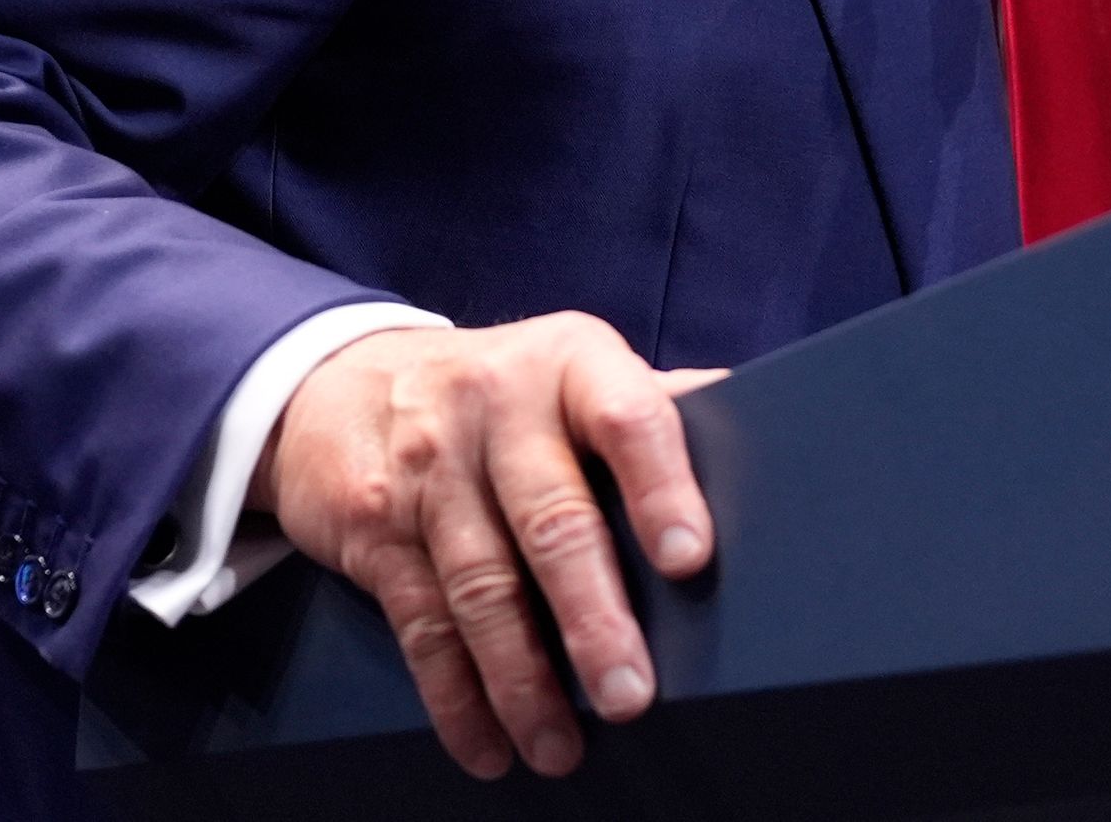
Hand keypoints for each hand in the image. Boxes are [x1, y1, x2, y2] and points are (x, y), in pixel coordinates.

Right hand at [251, 316, 720, 780]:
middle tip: (630, 695)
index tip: (690, 559)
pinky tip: (489, 742)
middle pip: (552, 520)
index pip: (626, 417)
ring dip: (523, 679)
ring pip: (483, 586)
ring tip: (560, 747)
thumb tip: (767, 426)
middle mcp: (498, 406)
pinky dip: (455, 695)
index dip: (661, 486)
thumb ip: (654, 404)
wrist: (342, 381)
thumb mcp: (576, 371)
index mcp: (572, 363)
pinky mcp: (377, 528)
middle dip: (594, 617)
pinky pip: (421, 623)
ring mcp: (430, 467)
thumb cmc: (506, 391)